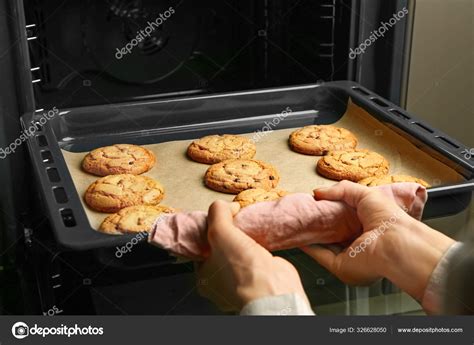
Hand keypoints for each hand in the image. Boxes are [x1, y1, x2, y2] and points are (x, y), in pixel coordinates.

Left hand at [197, 200, 308, 311]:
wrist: (273, 289)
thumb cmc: (241, 268)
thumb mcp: (220, 231)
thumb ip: (217, 213)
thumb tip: (223, 205)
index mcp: (204, 277)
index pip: (200, 249)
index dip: (208, 231)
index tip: (218, 219)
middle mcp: (220, 284)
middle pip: (220, 250)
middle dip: (228, 235)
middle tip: (234, 221)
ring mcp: (241, 284)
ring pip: (238, 254)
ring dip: (244, 241)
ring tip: (248, 228)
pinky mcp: (260, 280)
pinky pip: (255, 259)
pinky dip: (258, 248)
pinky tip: (260, 238)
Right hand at [302, 181, 454, 305]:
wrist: (394, 243)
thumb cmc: (387, 219)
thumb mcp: (365, 194)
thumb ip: (341, 190)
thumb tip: (317, 192)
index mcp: (368, 227)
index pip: (345, 220)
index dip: (330, 211)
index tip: (315, 204)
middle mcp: (358, 243)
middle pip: (334, 233)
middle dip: (319, 224)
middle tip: (305, 213)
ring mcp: (349, 256)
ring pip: (325, 245)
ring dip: (312, 235)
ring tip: (299, 223)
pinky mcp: (340, 266)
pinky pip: (321, 256)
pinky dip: (310, 248)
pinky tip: (300, 237)